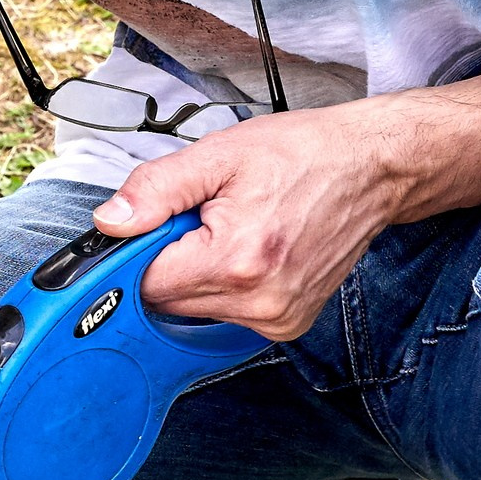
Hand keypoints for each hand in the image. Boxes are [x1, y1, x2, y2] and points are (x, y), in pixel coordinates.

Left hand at [91, 107, 408, 340]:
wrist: (370, 168)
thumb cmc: (303, 155)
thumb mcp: (218, 155)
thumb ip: (155, 190)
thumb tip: (110, 221)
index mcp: (237, 259)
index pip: (146, 281)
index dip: (141, 250)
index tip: (157, 224)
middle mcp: (260, 300)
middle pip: (168, 300)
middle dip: (173, 258)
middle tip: (206, 216)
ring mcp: (278, 318)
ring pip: (195, 309)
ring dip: (199, 272)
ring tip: (235, 228)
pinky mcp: (288, 324)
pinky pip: (227, 313)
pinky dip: (226, 285)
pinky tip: (252, 249)